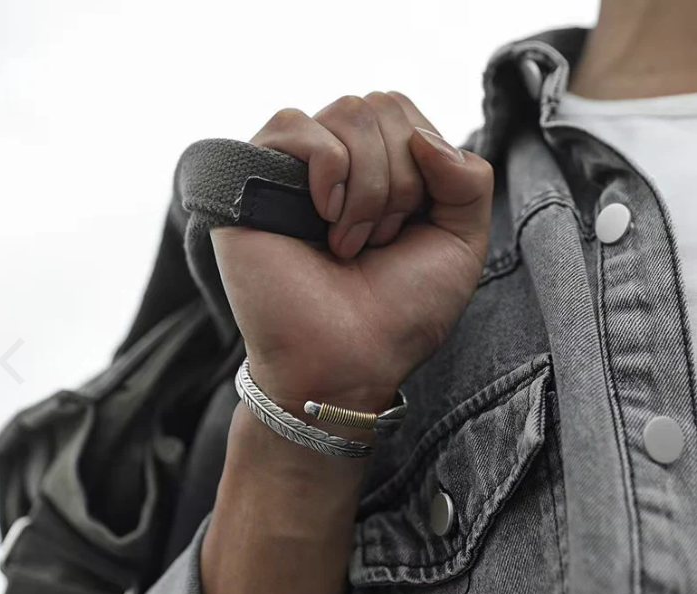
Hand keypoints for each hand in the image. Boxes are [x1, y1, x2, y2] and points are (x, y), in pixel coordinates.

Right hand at [209, 91, 492, 412]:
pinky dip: (326, 168)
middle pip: (383, 106)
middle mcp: (336, 165)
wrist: (347, 361)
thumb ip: (468, 178)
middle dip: (399, 181)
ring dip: (368, 187)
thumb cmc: (400, 313)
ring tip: (348, 244)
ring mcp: (293, 171)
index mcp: (381, 173)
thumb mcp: (460, 244)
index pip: (408, 114)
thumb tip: (422, 136)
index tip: (406, 233)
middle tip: (378, 244)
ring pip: (348, 113)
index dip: (424, 166)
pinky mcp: (251, 180)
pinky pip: (294, 124)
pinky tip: (323, 217)